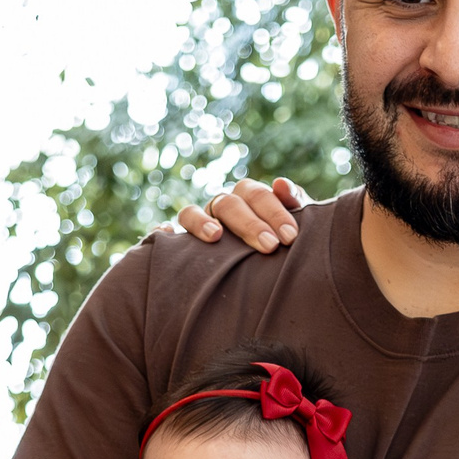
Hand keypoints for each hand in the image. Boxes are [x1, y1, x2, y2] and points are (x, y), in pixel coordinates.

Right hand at [173, 177, 306, 250]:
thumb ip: (294, 204)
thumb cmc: (282, 245)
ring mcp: (199, 223)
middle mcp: (221, 207)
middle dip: (250, 224)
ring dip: (202, 222)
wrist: (266, 274)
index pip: (257, 195)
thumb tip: (281, 184)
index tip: (290, 236)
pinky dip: (163, 231)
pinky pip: (164, 234)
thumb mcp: (291, 226)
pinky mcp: (180, 244)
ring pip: (191, 213)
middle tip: (270, 246)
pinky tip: (167, 235)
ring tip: (215, 237)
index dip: (274, 212)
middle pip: (229, 204)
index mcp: (248, 198)